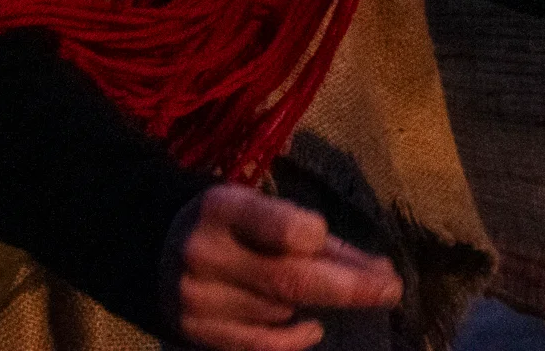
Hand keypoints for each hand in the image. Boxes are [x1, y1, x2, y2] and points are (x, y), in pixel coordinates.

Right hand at [174, 183, 401, 350]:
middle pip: (292, 280)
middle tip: (390, 288)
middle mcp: (204, 253)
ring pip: (282, 311)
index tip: (332, 240)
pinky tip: (311, 327)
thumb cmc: (228, 226)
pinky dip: (297, 338)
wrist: (154, 251)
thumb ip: (316, 239)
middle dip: (350, 287)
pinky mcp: (199, 335)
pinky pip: (266, 346)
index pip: (284, 228)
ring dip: (314, 305)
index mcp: (221, 207)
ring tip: (319, 292)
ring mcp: (200, 300)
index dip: (317, 237)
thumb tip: (379, 270)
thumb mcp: (259, 211)